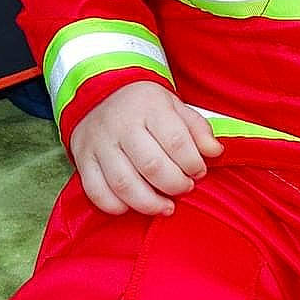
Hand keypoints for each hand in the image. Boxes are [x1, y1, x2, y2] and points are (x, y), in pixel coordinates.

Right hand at [68, 81, 224, 216]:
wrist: (100, 93)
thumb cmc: (145, 106)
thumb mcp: (174, 106)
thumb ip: (197, 129)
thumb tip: (215, 152)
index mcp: (148, 106)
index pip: (176, 141)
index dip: (193, 163)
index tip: (199, 172)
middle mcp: (121, 124)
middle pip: (152, 165)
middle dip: (175, 185)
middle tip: (185, 188)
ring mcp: (99, 143)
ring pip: (124, 183)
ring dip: (150, 203)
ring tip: (166, 206)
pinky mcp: (84, 159)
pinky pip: (97, 191)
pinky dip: (116, 206)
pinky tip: (133, 206)